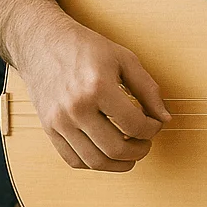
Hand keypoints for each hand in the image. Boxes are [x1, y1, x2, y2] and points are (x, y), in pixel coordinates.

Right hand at [19, 12, 170, 171]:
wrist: (42, 42)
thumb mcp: (124, 59)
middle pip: (116, 149)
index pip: (134, 125)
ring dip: (119, 164)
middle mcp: (76, 107)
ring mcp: (59, 121)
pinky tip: (106, 152)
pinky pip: (73, 160)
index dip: (152, 129)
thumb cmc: (85, 48)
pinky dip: (94, 163)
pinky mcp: (48, 128)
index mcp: (97, 87)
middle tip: (146, 143)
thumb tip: (165, 118)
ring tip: (130, 153)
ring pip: (95, 161)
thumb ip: (148, 89)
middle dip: (139, 151)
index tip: (155, 124)